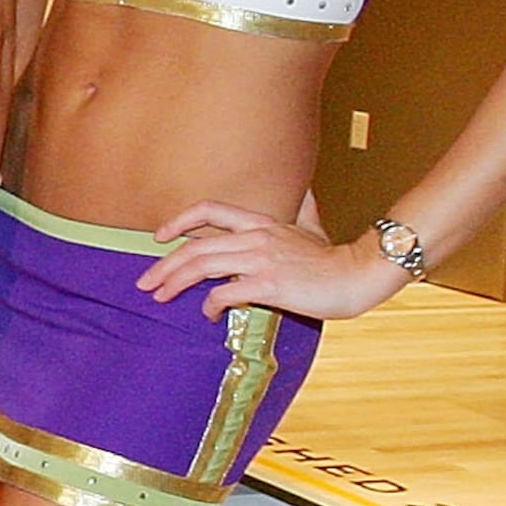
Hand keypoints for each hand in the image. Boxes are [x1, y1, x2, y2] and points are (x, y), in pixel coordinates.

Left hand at [137, 201, 411, 321]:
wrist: (359, 275)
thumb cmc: (335, 258)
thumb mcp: (314, 226)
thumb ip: (304, 209)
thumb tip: (306, 191)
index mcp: (262, 222)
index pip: (210, 210)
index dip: (180, 221)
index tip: (159, 237)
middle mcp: (256, 236)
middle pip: (196, 246)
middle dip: (165, 264)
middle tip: (145, 282)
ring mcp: (261, 259)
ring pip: (203, 266)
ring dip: (175, 282)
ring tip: (160, 297)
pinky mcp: (269, 284)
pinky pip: (226, 293)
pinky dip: (210, 304)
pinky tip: (207, 314)